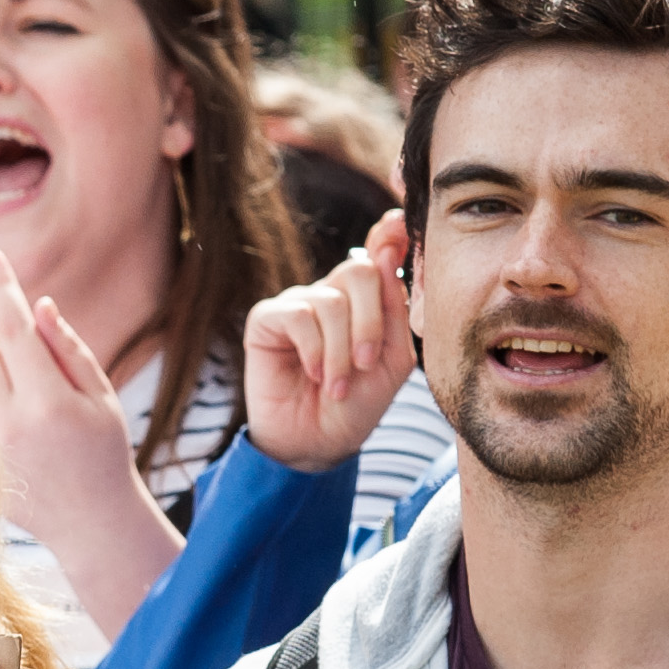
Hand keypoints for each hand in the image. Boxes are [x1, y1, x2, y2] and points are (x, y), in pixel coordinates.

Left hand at [0, 248, 183, 625]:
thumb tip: (36, 304)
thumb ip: (67, 349)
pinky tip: (18, 437)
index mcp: (49, 405)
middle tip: (25, 354)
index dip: (4, 287)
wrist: (92, 526)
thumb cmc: (103, 454)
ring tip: (26, 401)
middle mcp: (10, 427)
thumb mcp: (101, 399)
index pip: (15, 329)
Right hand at [244, 215, 419, 474]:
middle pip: (360, 270)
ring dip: (340, 351)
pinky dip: (314, 350)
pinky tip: (313, 375)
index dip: (391, 233)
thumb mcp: (392, 361)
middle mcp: (332, 294)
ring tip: (338, 386)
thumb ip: (396, 310)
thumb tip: (387, 253)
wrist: (317, 444)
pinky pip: (299, 316)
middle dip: (370, 322)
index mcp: (367, 299)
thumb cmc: (357, 404)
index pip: (380, 252)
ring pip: (331, 302)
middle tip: (366, 363)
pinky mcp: (267, 318)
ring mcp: (299, 303)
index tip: (400, 224)